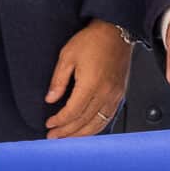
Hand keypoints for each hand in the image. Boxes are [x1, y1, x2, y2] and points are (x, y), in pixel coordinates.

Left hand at [43, 20, 132, 137]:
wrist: (116, 32)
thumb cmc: (92, 40)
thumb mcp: (67, 56)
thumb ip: (58, 80)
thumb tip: (50, 98)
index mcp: (91, 84)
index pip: (73, 112)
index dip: (60, 121)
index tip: (49, 124)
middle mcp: (105, 93)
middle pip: (85, 121)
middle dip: (67, 132)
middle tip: (54, 137)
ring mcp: (115, 95)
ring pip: (98, 123)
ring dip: (82, 134)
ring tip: (68, 138)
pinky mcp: (120, 94)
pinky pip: (108, 117)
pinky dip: (96, 127)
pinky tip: (87, 130)